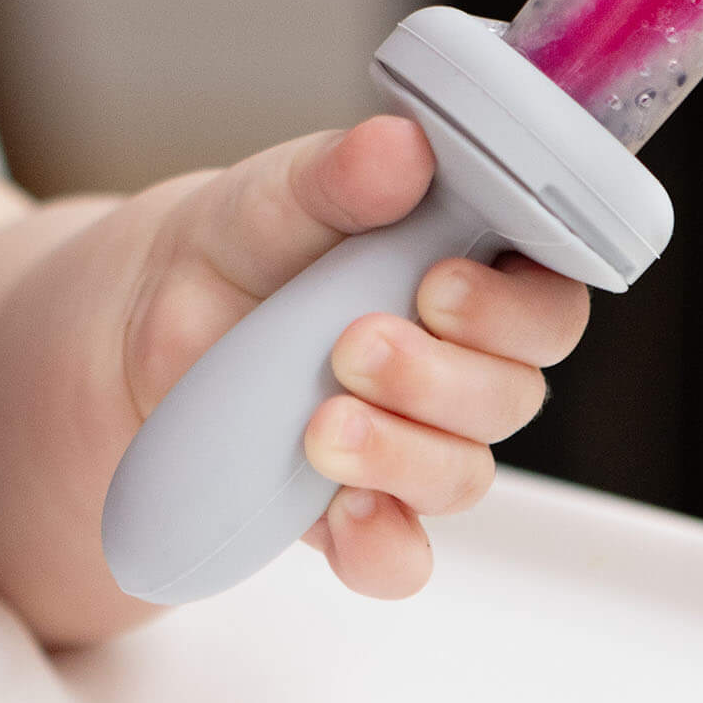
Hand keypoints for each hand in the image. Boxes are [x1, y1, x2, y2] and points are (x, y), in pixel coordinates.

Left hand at [120, 115, 589, 600]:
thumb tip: (400, 146)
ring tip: (320, 426)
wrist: (153, 312)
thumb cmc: (246, 237)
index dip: (516, 307)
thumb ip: (340, 175)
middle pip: (512, 393)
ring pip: (461, 474)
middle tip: (356, 344)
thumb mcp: (279, 191)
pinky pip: (401, 556)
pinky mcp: (359, 506)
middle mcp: (461, 361)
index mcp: (471, 267)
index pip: (549, 298)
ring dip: (401, 453)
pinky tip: (342, 515)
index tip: (440, 286)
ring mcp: (413, 439)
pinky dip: (382, 547)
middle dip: (440, 377)